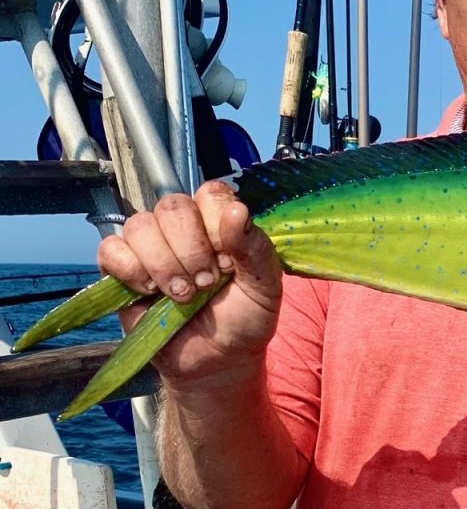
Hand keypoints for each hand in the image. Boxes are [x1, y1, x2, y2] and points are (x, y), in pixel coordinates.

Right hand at [97, 181, 281, 388]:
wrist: (216, 362)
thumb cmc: (244, 319)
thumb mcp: (265, 286)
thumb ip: (254, 247)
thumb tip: (236, 210)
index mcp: (220, 220)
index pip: (210, 193)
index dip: (216, 226)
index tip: (229, 263)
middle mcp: (183, 225)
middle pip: (172, 206)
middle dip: (190, 250)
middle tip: (206, 284)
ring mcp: (150, 245)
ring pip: (140, 225)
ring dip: (163, 264)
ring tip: (182, 295)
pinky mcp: (121, 269)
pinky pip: (110, 249)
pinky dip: (130, 270)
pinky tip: (149, 291)